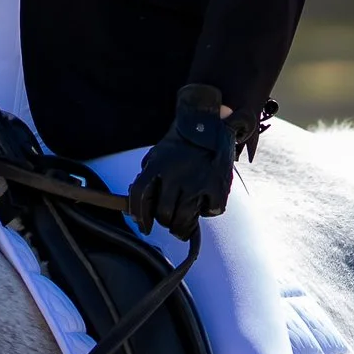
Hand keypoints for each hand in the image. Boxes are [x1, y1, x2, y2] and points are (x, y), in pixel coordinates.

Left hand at [125, 84, 234, 240]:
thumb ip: (147, 178)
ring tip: (183, 225)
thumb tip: (137, 207)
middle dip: (164, 221)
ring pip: (184, 219)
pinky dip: (207, 212)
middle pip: (163, 214)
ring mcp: (197, 182)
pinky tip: (204, 203)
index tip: (144, 227)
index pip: (140, 196)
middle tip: (169, 221)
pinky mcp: (217, 186)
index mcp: (157, 166)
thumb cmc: (178, 147)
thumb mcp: (156, 156)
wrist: (206, 126)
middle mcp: (176, 175)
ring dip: (182, 227)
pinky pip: (209, 212)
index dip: (139, 216)